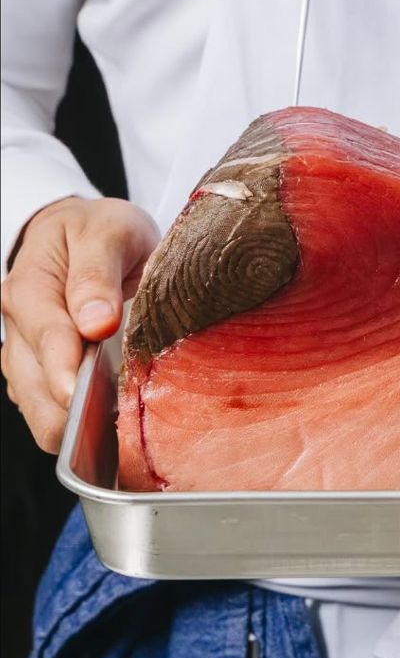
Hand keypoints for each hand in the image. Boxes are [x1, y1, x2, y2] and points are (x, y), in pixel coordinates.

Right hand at [1, 197, 158, 451]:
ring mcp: (27, 357)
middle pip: (35, 388)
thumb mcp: (108, 232)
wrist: (88, 233)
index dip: (65, 370)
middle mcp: (19, 329)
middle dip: (73, 409)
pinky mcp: (43, 375)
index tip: (85, 392)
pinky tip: (113, 423)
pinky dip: (80, 426)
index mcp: (29, 289)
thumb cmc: (100, 231)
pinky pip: (54, 414)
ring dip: (78, 423)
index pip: (45, 339)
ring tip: (122, 422)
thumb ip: (97, 274)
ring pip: (40, 411)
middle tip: (121, 415)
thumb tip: (96, 323)